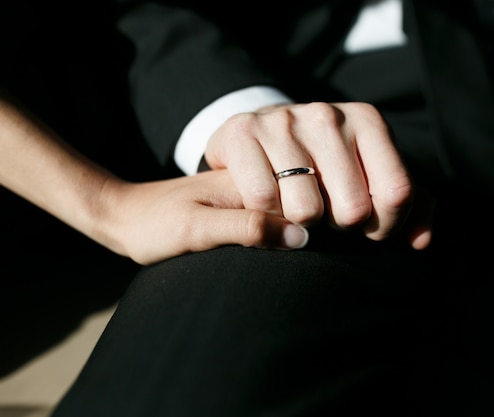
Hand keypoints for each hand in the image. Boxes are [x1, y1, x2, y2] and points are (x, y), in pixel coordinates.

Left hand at [96, 170, 308, 264]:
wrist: (126, 217)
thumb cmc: (155, 224)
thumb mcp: (198, 229)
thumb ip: (247, 229)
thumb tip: (301, 237)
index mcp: (247, 179)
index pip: (300, 199)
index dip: (314, 223)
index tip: (319, 250)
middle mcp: (254, 182)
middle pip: (301, 204)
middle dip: (313, 226)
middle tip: (309, 261)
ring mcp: (251, 195)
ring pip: (292, 212)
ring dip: (301, 231)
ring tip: (301, 260)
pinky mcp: (244, 210)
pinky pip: (277, 221)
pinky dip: (283, 236)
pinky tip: (282, 252)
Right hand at [203, 102, 432, 247]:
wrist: (259, 132)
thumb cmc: (323, 163)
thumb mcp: (369, 175)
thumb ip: (408, 206)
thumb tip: (420, 241)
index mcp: (368, 121)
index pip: (397, 193)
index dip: (385, 226)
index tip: (369, 229)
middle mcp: (328, 115)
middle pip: (353, 209)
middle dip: (341, 227)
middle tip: (328, 216)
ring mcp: (284, 121)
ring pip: (306, 211)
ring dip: (302, 224)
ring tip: (298, 205)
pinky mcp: (243, 131)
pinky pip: (263, 202)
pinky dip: (268, 215)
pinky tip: (271, 201)